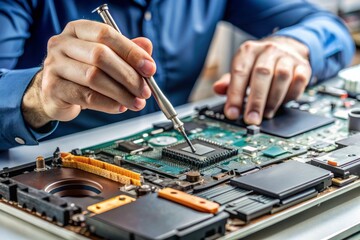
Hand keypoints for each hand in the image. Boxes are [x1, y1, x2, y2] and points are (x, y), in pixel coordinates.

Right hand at [22, 20, 155, 128]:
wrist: (54, 92)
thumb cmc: (82, 71)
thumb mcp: (105, 58)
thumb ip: (125, 51)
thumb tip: (147, 46)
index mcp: (77, 30)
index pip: (106, 34)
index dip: (131, 51)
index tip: (150, 68)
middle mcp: (62, 44)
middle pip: (100, 55)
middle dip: (128, 75)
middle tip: (145, 91)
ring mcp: (54, 66)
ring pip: (93, 77)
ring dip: (121, 93)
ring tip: (136, 102)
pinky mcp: (53, 89)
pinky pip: (85, 97)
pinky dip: (108, 103)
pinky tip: (120, 107)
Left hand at [213, 36, 310, 124]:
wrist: (285, 48)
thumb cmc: (258, 64)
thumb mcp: (241, 69)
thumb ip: (229, 82)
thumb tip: (218, 89)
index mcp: (248, 51)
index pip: (239, 73)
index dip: (235, 95)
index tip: (232, 114)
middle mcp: (267, 50)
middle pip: (261, 74)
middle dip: (256, 101)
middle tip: (251, 119)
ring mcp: (287, 56)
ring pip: (282, 77)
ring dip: (273, 100)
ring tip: (266, 114)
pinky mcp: (303, 65)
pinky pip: (299, 80)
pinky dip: (290, 95)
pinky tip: (282, 103)